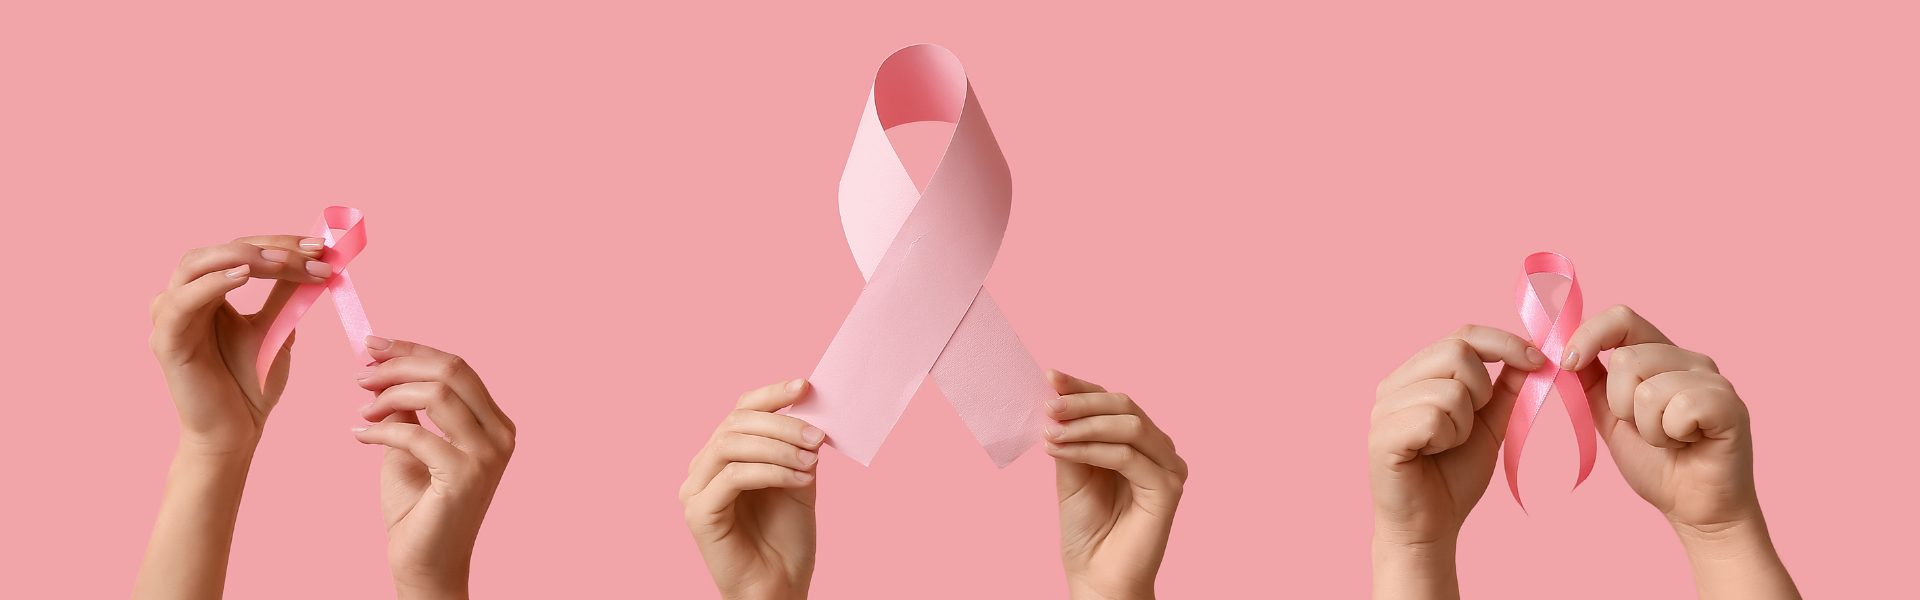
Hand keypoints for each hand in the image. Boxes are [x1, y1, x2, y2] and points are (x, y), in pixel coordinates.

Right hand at [134, 235, 333, 599]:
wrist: (236, 433)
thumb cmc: (252, 384)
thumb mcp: (277, 329)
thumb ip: (287, 293)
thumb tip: (316, 257)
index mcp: (209, 292)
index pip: (242, 250)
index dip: (281, 243)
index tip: (323, 246)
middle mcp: (184, 298)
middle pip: (221, 250)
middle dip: (270, 247)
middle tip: (313, 251)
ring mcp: (170, 317)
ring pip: (197, 265)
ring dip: (244, 258)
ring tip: (285, 262)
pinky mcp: (166, 340)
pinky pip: (182, 302)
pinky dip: (212, 283)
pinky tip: (243, 277)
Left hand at [353, 337, 515, 599]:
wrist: (424, 562)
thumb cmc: (418, 507)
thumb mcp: (413, 445)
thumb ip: (412, 409)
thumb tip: (387, 367)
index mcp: (495, 423)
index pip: (458, 367)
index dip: (413, 349)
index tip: (372, 345)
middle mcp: (501, 434)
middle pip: (452, 370)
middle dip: (399, 364)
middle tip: (360, 374)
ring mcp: (488, 455)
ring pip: (437, 393)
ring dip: (388, 395)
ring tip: (361, 410)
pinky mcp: (465, 475)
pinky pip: (415, 434)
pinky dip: (380, 430)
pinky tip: (359, 436)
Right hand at [680, 380, 823, 599]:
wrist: (780, 586)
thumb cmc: (786, 537)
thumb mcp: (798, 478)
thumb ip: (797, 444)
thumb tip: (810, 406)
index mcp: (724, 456)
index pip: (740, 411)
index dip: (770, 395)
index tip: (804, 387)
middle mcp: (703, 468)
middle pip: (735, 423)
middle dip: (782, 424)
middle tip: (818, 437)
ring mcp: (695, 490)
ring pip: (731, 445)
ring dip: (779, 447)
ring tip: (813, 461)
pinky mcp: (698, 512)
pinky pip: (734, 477)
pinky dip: (772, 472)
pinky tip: (801, 479)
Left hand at [1043, 370, 1186, 599]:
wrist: (1096, 576)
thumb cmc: (1087, 529)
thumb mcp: (1071, 473)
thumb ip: (1070, 437)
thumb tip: (1054, 399)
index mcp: (1138, 442)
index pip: (1112, 402)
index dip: (1081, 387)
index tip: (1049, 376)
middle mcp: (1159, 450)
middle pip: (1124, 406)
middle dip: (1082, 402)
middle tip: (1047, 404)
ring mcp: (1168, 467)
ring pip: (1128, 426)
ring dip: (1084, 424)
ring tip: (1049, 429)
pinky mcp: (1168, 488)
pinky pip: (1127, 456)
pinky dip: (1090, 448)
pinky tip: (1062, 449)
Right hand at [1368, 325, 1545, 598]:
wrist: (1429, 526)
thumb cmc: (1452, 476)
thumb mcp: (1489, 426)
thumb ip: (1505, 390)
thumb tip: (1531, 355)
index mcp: (1416, 374)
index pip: (1462, 335)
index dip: (1504, 342)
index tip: (1537, 361)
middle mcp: (1393, 384)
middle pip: (1456, 351)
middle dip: (1483, 389)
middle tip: (1473, 421)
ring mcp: (1383, 408)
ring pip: (1450, 389)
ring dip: (1464, 423)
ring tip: (1448, 444)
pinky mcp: (1382, 436)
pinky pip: (1433, 418)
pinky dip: (1447, 438)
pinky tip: (1433, 453)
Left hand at [1562, 306, 1797, 598]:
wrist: (1692, 507)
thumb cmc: (1656, 462)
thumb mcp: (1609, 416)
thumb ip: (1589, 381)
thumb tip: (1559, 348)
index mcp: (1661, 355)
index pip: (1622, 318)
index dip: (1589, 335)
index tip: (1567, 364)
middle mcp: (1691, 360)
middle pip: (1626, 359)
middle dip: (1620, 406)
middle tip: (1647, 429)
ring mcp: (1714, 381)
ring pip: (1648, 389)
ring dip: (1647, 427)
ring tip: (1669, 439)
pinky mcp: (1730, 405)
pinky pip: (1679, 408)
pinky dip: (1670, 434)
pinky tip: (1688, 443)